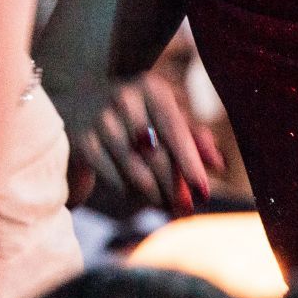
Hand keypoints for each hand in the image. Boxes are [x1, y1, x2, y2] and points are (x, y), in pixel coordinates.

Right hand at [72, 69, 222, 214]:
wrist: (78, 106)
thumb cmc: (137, 114)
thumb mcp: (165, 117)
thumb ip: (194, 138)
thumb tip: (218, 164)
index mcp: (151, 87)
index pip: (175, 129)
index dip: (190, 163)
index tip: (204, 191)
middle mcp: (124, 99)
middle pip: (156, 154)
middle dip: (175, 187)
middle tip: (187, 210)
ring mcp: (100, 120)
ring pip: (136, 170)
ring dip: (155, 195)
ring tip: (168, 208)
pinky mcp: (83, 142)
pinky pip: (115, 178)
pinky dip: (130, 192)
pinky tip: (138, 197)